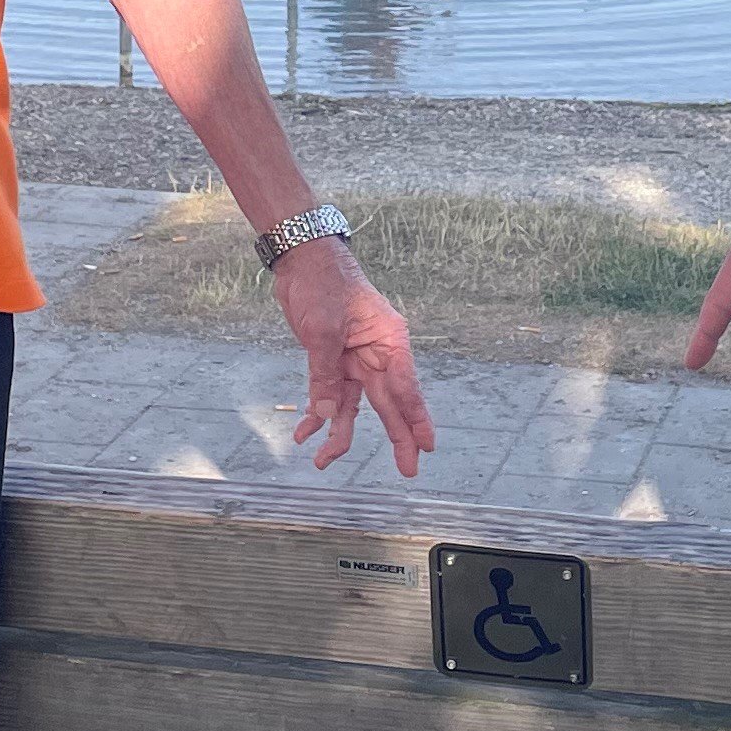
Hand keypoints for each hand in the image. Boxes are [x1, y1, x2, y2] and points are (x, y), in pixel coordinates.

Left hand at [272, 238, 435, 475]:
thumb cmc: (325, 284)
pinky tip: (303, 434)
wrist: (302, 261)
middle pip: (388, 404)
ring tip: (324, 461)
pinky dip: (316, 415)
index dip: (416, 420)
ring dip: (339, 433)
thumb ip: (325, 374)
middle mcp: (377, 355)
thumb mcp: (324, 330)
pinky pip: (329, 396)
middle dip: (397, 438)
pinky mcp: (333, 361)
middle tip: (408, 470)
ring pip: (354, 407)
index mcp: (389, 342)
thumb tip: (326, 415)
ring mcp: (355, 360)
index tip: (427, 446)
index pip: (406, 388)